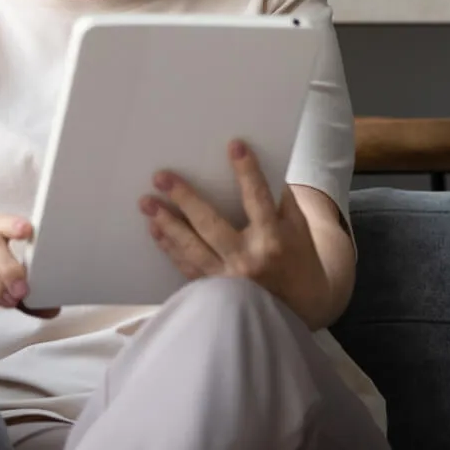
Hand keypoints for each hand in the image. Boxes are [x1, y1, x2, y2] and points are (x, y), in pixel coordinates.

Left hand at [140, 140, 332, 325]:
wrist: (302, 304)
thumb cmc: (298, 256)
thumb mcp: (297, 225)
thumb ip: (278, 197)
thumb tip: (253, 164)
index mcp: (273, 239)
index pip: (258, 199)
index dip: (247, 172)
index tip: (235, 145)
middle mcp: (249, 260)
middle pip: (211, 225)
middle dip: (185, 199)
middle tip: (161, 176)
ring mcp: (229, 279)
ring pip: (192, 248)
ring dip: (167, 224)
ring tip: (146, 202)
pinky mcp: (216, 292)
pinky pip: (187, 267)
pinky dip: (169, 248)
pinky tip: (155, 229)